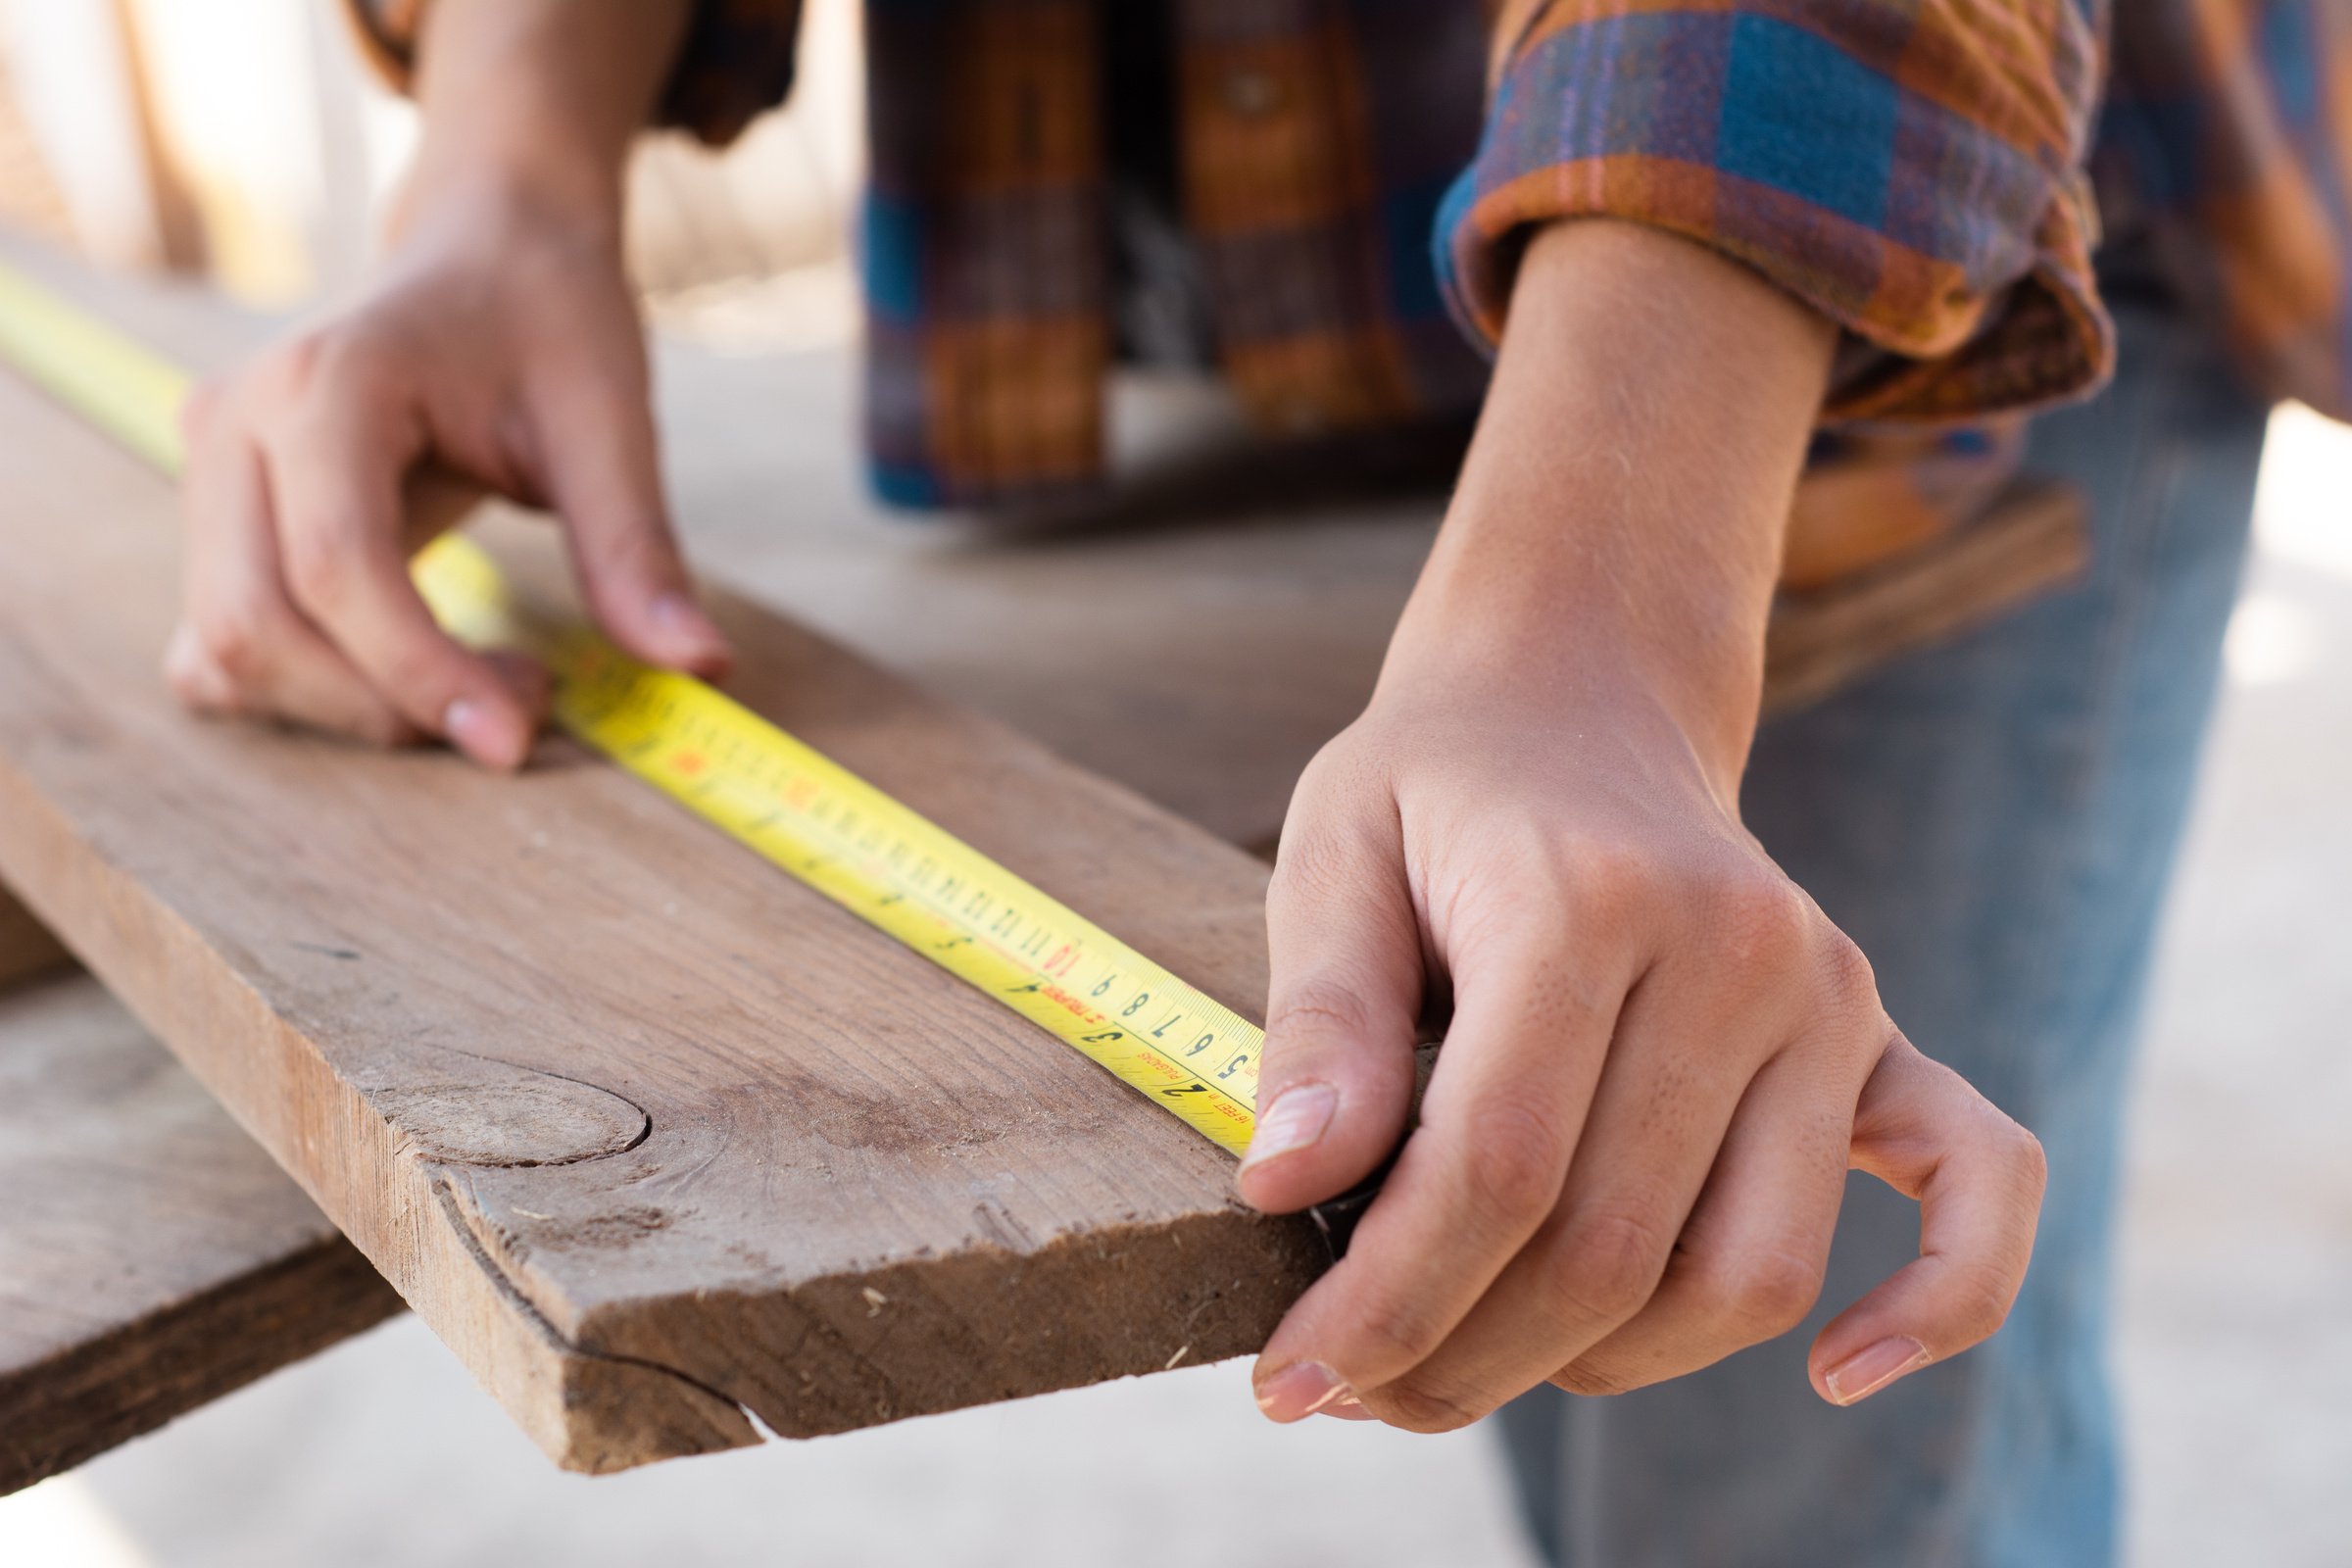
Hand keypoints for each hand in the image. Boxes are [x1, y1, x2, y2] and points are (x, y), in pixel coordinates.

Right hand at [165, 0, 714, 767]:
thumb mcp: (610, 422)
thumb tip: (701, 667)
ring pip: (223, 650)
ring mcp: (209, 469)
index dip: (418, 672)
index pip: (336, 564)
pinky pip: (222, 644)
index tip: (517, 740)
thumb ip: (639, 551)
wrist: (488, 245)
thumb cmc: (548, 317)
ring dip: (350, 708)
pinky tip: (416, 668)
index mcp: (329, 382)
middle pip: (254, 624)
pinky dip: (310, 690)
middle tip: (524, 703)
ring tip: (486, 678)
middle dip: (384, 704)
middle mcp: (238, 423)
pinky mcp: (218, 515)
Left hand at [1237, 222, 2045, 1426]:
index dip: (1387, 1301)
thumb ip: (1318, 1022)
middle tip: (1353, 1390)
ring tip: (1466, 1365)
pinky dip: (1938, 1302)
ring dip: (1601, 1368)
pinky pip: (1975, 1184)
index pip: (1497, 1166)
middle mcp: (1738, 949)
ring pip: (1746, 1276)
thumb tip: (1286, 1190)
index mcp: (1586, 894)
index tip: (1292, 1376)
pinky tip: (1841, 1378)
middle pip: (1608, 1247)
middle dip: (1460, 1357)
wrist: (1579, 699)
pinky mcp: (1880, 1037)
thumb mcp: (1329, 859)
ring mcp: (1829, 997)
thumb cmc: (1435, 795)